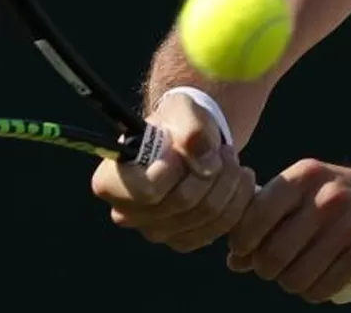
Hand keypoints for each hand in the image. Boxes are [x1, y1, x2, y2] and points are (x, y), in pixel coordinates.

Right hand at [90, 91, 257, 252]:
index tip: (183, 148)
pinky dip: (236, 202)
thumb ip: (191, 128)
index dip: (173, 169)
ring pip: (206, 215)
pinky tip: (238, 180)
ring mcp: (155, 232)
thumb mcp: (182, 110)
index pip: (146, 190)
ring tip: (232, 160)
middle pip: (182, 201)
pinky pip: (219, 227)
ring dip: (229, 184)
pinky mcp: (182, 240)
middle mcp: (127, 214)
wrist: (188, 142)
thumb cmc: (176, 124)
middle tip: (223, 150)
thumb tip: (206, 162)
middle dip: (212, 171)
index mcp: (111, 182)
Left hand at [226, 159, 350, 302]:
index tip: (246, 250)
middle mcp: (326, 197)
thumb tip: (234, 259)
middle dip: (265, 269)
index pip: (256, 213)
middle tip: (273, 267)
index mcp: (305, 176)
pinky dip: (314, 292)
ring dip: (290, 283)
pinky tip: (319, 281)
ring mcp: (349, 225)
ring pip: (295, 276)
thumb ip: (270, 219)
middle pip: (272, 253)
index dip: (243, 240)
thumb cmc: (343, 203)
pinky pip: (321, 288)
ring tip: (297, 274)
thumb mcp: (308, 195)